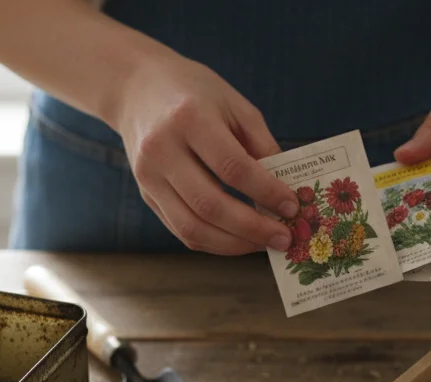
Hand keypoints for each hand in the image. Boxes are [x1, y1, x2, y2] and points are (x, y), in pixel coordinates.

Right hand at [113, 49, 298, 254]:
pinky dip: (214, 242)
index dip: (266, 192)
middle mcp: (162, 150)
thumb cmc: (195, 94)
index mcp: (189, 119)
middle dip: (252, 228)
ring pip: (192, 227)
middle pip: (210, 205)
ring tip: (264, 244)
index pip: (232, 167)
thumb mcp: (235, 105)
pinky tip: (239, 240)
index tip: (292, 206)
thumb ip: (261, 145)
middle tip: (284, 238)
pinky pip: (181, 230)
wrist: (138, 88)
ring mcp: (148, 176)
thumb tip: (285, 191)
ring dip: (234, 244)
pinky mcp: (146, 195)